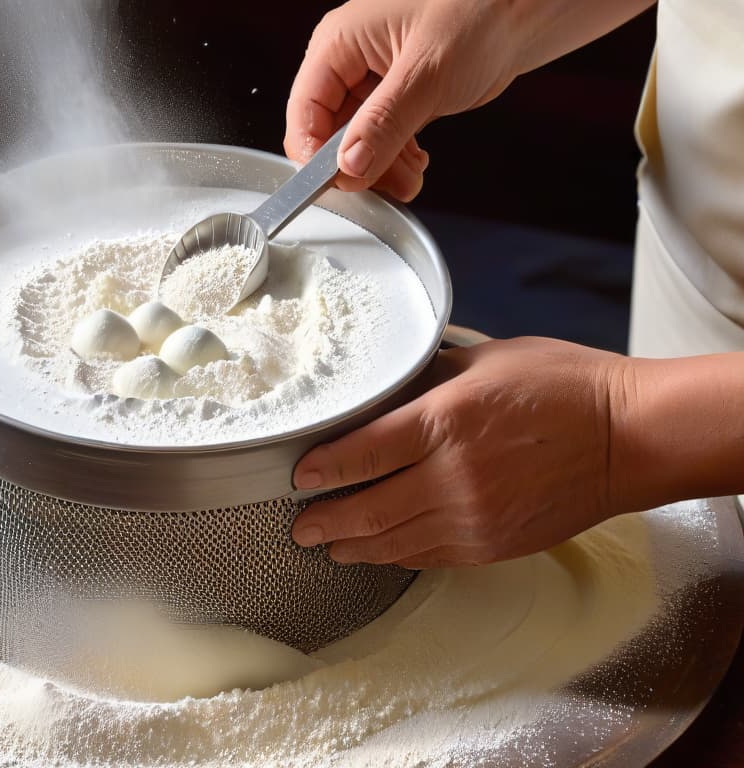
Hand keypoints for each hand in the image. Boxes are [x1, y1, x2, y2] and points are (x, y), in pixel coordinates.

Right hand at [284, 0, 521, 200]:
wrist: (527, 10)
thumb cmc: (481, 12)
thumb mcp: (427, 74)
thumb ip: (384, 124)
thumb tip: (348, 165)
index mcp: (340, 42)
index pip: (304, 109)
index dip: (315, 152)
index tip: (338, 184)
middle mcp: (350, 61)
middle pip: (329, 132)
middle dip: (357, 165)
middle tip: (385, 183)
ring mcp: (373, 80)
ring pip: (356, 143)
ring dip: (380, 168)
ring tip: (409, 176)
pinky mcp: (397, 96)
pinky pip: (381, 139)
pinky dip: (395, 159)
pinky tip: (415, 163)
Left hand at [291, 337, 627, 567]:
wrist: (630, 438)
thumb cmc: (564, 387)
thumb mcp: (487, 358)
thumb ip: (431, 375)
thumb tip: (391, 387)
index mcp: (447, 420)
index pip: (365, 452)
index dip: (324, 468)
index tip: (298, 476)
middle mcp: (455, 476)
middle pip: (369, 508)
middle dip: (325, 520)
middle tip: (299, 526)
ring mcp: (475, 517)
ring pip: (395, 542)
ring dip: (354, 546)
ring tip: (328, 545)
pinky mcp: (494, 545)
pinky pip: (430, 556)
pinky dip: (397, 556)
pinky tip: (379, 552)